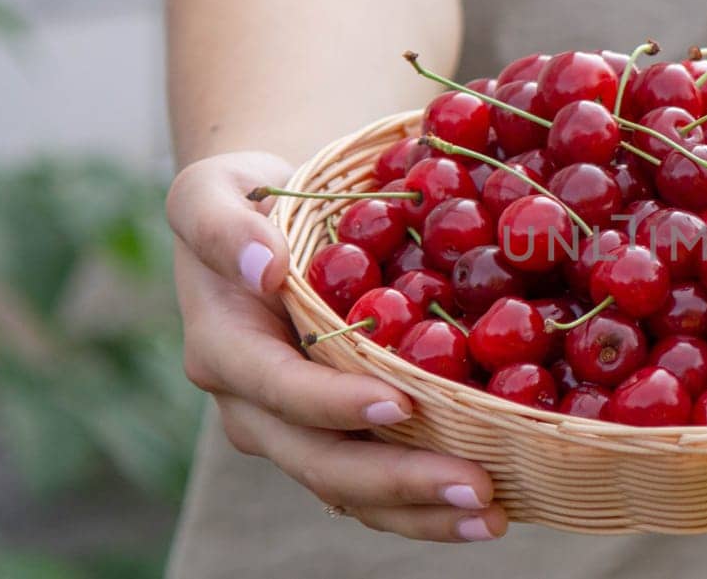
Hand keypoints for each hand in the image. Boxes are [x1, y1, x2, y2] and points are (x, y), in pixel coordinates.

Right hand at [166, 152, 507, 542]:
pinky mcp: (335, 442)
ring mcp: (295, 434)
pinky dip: (428, 507)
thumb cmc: (242, 200)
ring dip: (423, 513)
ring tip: (494, 516)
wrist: (258, 232)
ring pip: (353, 493)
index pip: (279, 389)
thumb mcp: (212, 190)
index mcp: (224, 351)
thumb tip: (265, 266)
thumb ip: (223, 225)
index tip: (400, 402)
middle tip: (477, 486)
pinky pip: (377, 489)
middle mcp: (255, 409)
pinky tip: (491, 511)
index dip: (333, 403)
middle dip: (399, 482)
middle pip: (322, 462)